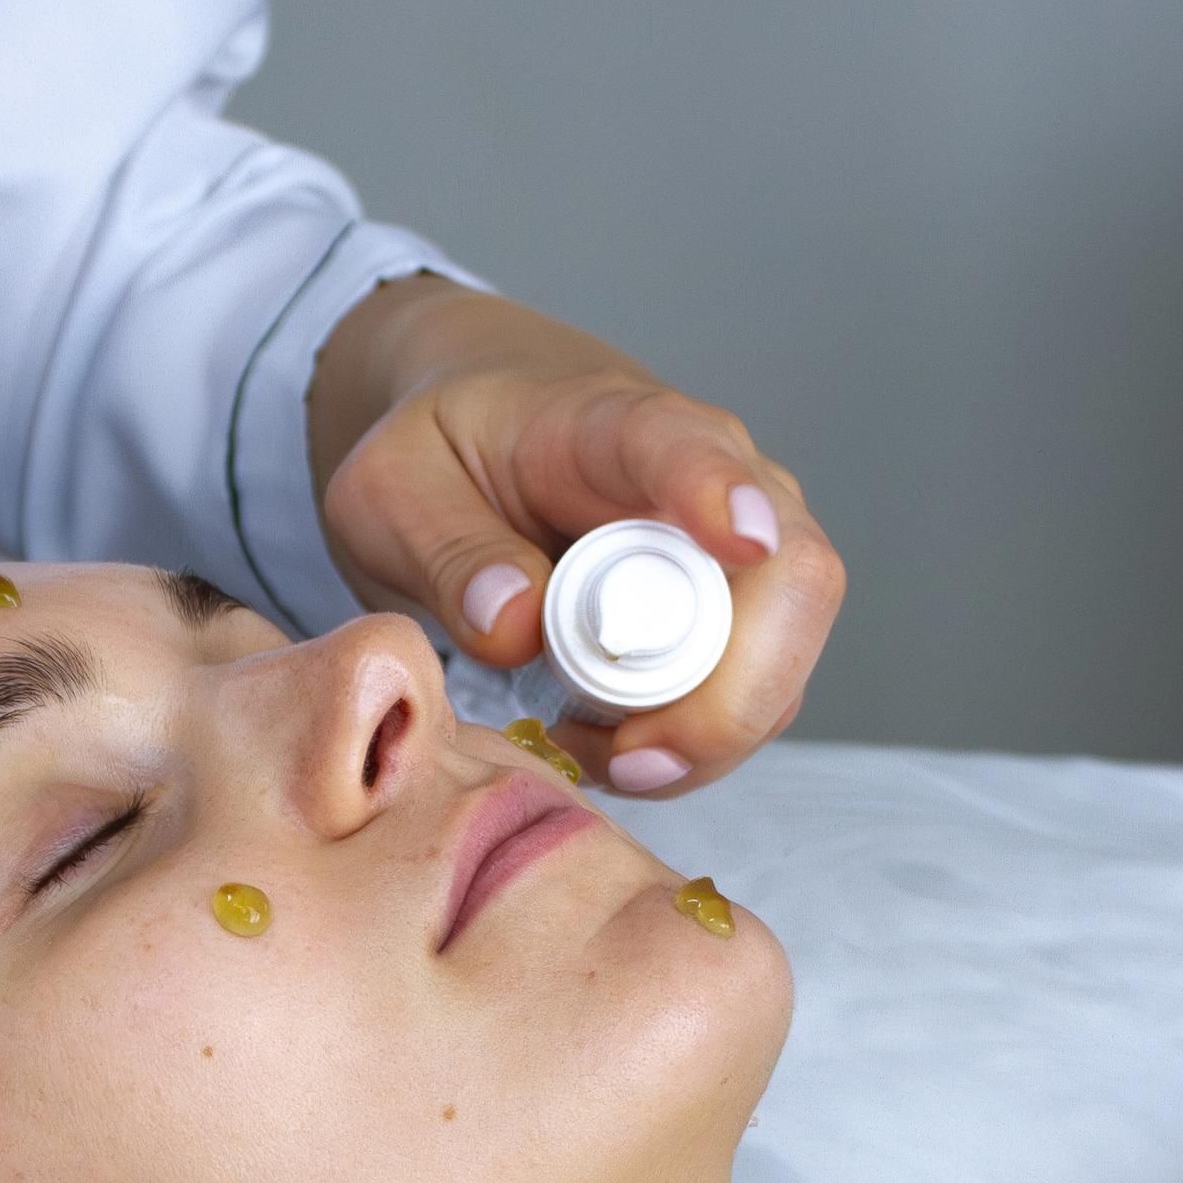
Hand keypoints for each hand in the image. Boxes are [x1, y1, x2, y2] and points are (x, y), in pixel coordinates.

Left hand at [309, 278, 842, 794]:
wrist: (489, 448)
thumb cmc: (446, 461)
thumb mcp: (395, 492)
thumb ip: (446, 550)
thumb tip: (512, 624)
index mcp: (614, 425)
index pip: (687, 445)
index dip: (719, 490)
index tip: (742, 536)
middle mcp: (718, 476)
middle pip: (787, 583)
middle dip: (724, 697)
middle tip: (625, 757)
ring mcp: (749, 552)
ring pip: (781, 663)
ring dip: (699, 740)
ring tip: (581, 744)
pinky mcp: (748, 622)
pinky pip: (752, 705)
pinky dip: (688, 749)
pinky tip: (607, 745)